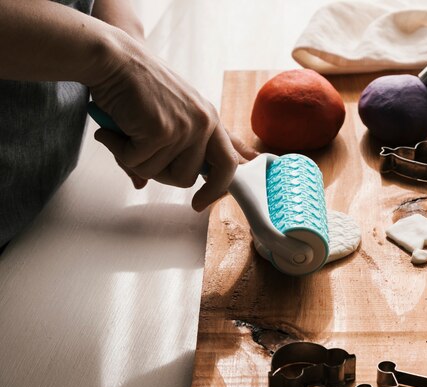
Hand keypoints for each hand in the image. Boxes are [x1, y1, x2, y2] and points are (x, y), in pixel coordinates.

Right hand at [89, 31, 235, 196]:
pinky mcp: (163, 131)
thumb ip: (159, 151)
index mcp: (208, 118)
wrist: (113, 58)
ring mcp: (186, 127)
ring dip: (136, 160)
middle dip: (160, 174)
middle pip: (188, 178)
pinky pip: (138, 164)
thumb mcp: (161, 116)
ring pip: (160, 173)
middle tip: (139, 155)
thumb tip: (140, 185)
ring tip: (125, 133)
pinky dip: (119, 151)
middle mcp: (204, 122)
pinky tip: (113, 129)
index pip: (228, 160)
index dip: (219, 187)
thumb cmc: (133, 87)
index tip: (201, 203)